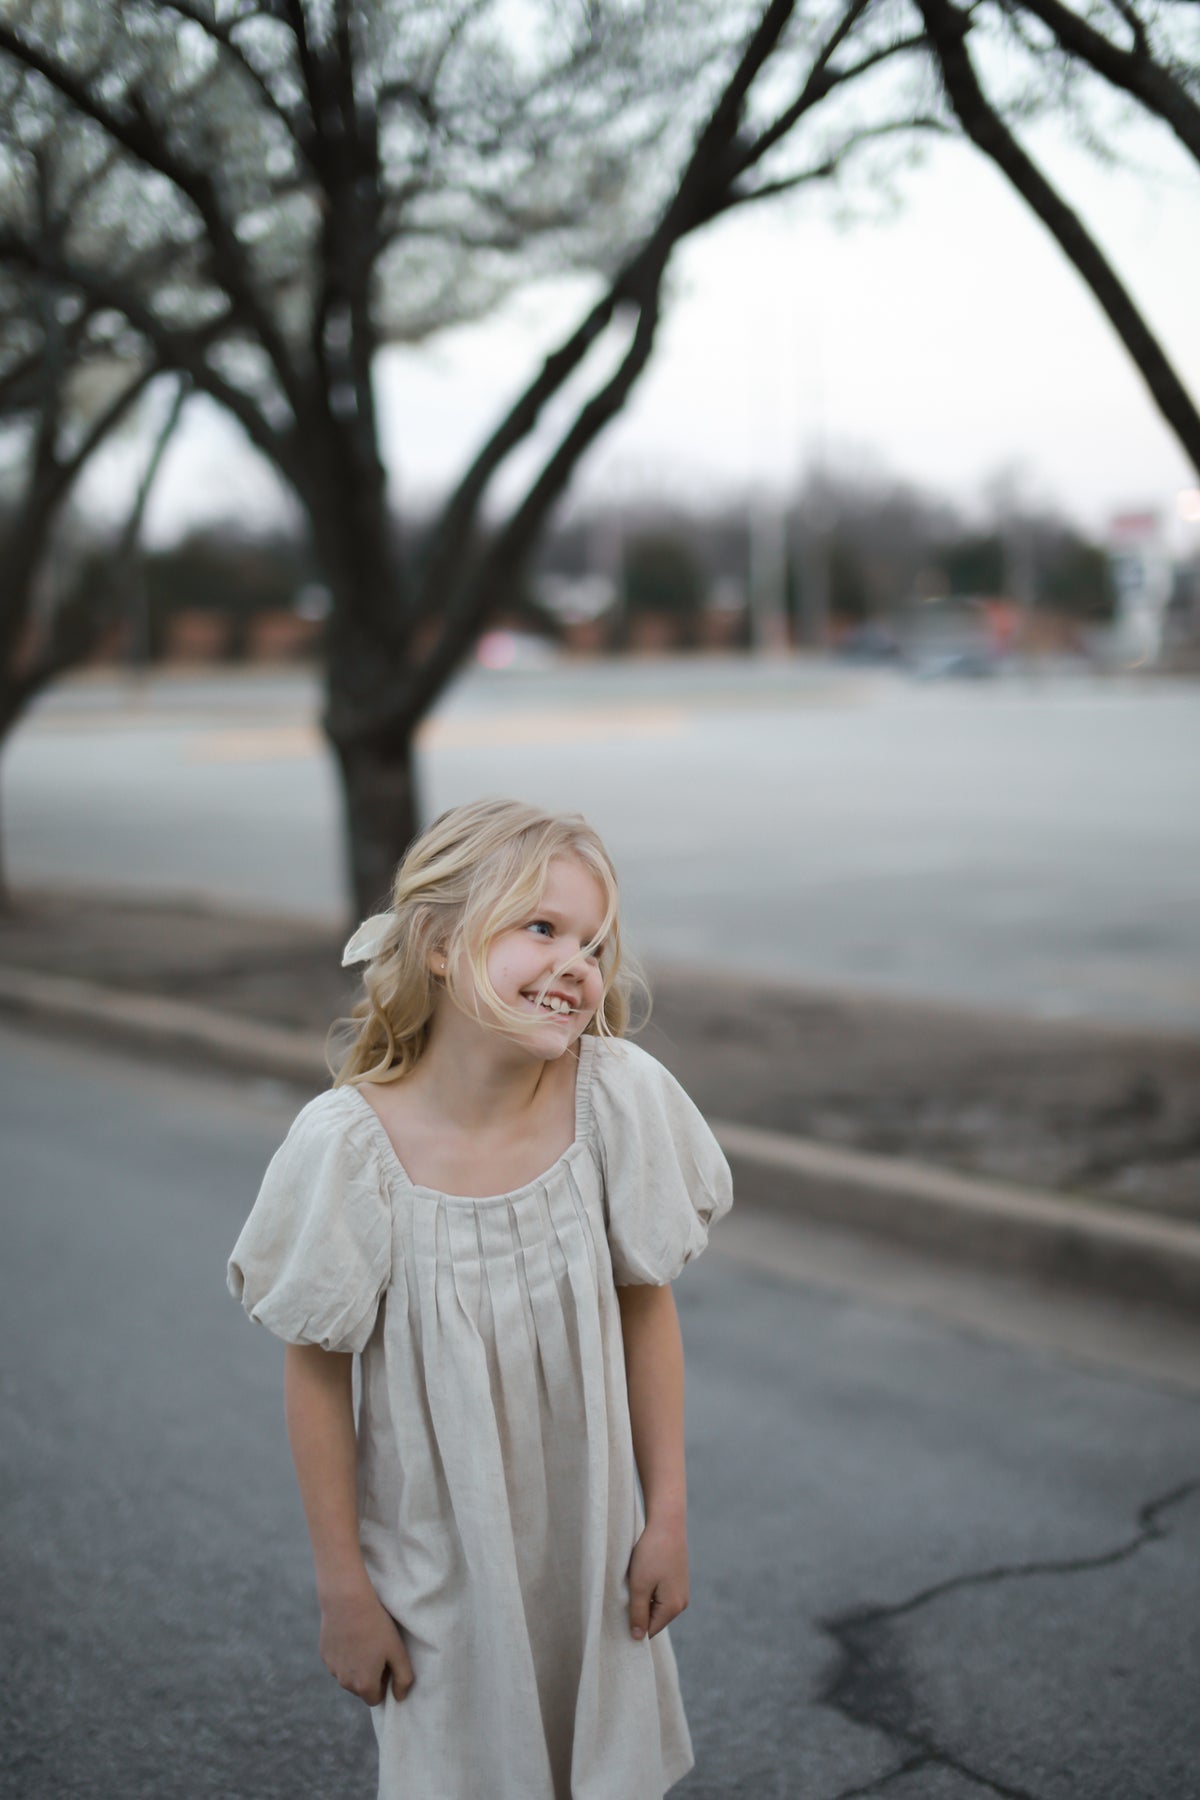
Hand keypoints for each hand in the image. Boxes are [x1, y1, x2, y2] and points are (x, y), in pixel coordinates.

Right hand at [319, 1582, 413, 1706]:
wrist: (347, 1601)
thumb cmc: (376, 1626)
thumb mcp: (398, 1651)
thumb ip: (403, 1679)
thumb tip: (399, 1697)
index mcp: (364, 1685)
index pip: (376, 1698)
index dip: (384, 1682)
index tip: (386, 1661)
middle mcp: (345, 1683)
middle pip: (361, 1688)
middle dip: (369, 1676)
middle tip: (376, 1649)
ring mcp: (332, 1669)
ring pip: (348, 1675)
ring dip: (356, 1666)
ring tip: (363, 1640)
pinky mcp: (324, 1655)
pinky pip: (338, 1662)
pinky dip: (344, 1654)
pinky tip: (351, 1635)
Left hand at [627, 1516, 688, 1641]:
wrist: (667, 1522)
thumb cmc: (652, 1553)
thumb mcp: (639, 1586)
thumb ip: (638, 1614)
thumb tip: (638, 1638)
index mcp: (673, 1608)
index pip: (650, 1631)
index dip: (633, 1627)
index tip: (619, 1616)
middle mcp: (681, 1603)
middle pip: (653, 1620)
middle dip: (638, 1612)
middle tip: (623, 1597)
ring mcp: (680, 1590)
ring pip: (655, 1606)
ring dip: (642, 1599)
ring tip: (633, 1582)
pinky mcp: (677, 1579)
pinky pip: (659, 1594)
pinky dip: (648, 1589)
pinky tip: (641, 1574)